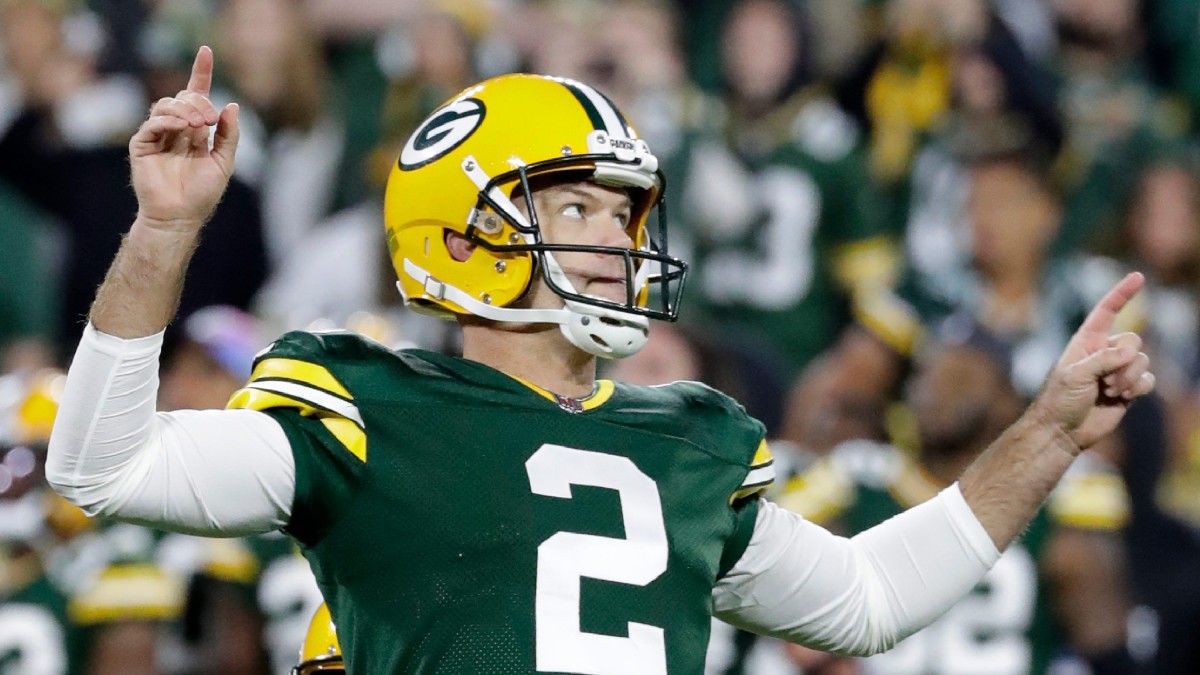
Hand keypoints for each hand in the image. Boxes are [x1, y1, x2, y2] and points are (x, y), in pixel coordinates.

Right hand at [129, 46, 239, 233]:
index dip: (201, 72)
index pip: (196, 94)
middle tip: (210, 121)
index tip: (206, 50)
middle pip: (184, 96)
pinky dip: (168, 121)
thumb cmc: (202, 192)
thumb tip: (233, 105)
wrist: (180, 216)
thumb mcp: (224, 161)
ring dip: (185, 110)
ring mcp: (157, 135)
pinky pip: (152, 123)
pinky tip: (181, 129)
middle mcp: (175, 128)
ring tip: (199, 126)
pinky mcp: (141, 145)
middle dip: (199, 102)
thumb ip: (229, 135)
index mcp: (195, 129)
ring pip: (166, 105)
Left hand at [1031, 272, 1154, 450]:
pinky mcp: (1128, 388)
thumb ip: (1103, 360)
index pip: (1106, 311)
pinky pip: (1148, 379)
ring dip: (1129, 378)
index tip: (1138, 277)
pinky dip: (1138, 387)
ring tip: (1109, 392)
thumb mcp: (1075, 375)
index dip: (1122, 293)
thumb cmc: (1059, 400)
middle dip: (1125, 362)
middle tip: (1105, 382)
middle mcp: (1104, 352)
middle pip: (1133, 341)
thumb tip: (1131, 352)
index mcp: (1086, 341)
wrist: (1063, 431)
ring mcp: (1117, 370)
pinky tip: (1122, 398)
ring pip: (1142, 361)